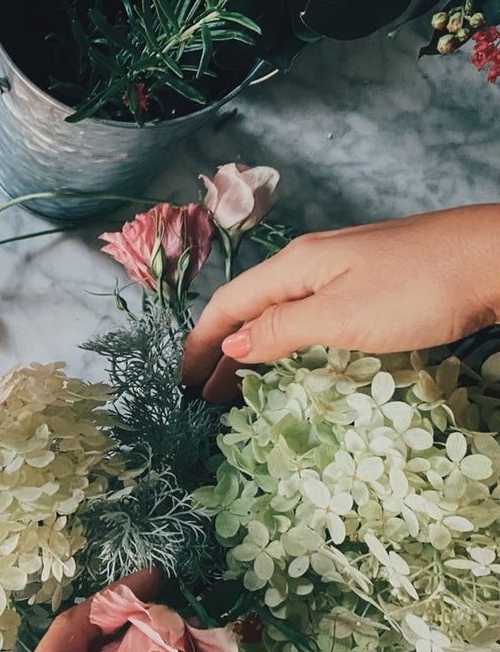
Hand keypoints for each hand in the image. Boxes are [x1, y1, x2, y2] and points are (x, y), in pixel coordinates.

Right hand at [181, 204, 499, 402]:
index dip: (200, 343)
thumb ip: (280, 330)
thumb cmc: (420, 288)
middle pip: (248, 308)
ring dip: (252, 347)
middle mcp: (311, 262)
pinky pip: (307, 313)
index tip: (183, 382)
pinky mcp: (370, 279)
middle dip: (221, 351)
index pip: (227, 305)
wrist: (499, 256)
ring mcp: (342, 268)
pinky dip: (285, 340)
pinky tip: (294, 355)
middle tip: (205, 395)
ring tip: (239, 384)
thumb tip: (231, 344)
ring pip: (278, 311)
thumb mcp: (340, 316)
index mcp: (295, 267)